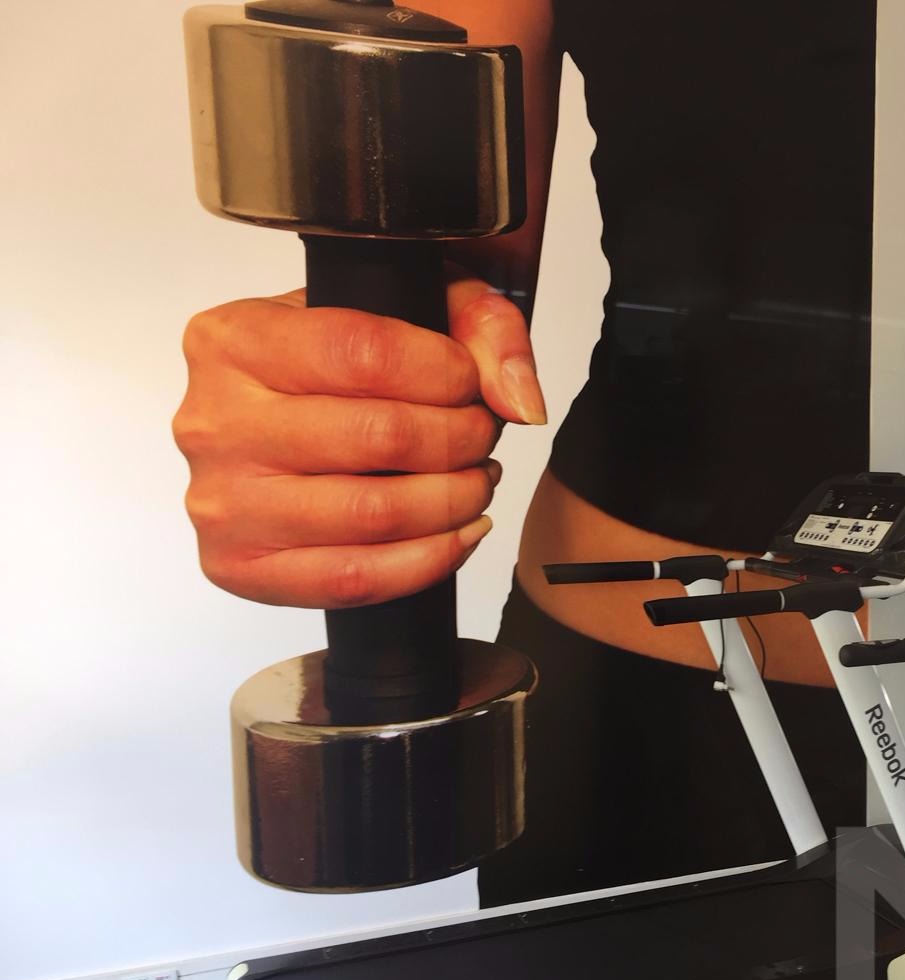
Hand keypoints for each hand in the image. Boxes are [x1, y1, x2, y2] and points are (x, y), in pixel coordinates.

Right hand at [173, 276, 545, 607]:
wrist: (280, 421)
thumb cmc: (338, 364)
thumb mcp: (413, 304)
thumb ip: (483, 328)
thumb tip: (517, 401)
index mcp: (235, 339)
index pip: (363, 353)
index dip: (445, 373)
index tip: (471, 383)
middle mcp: (215, 420)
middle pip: (378, 436)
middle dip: (460, 439)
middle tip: (481, 436)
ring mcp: (222, 502)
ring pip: (375, 513)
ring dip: (454, 500)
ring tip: (473, 481)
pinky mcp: (242, 567)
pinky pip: (355, 578)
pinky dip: (429, 560)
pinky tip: (457, 531)